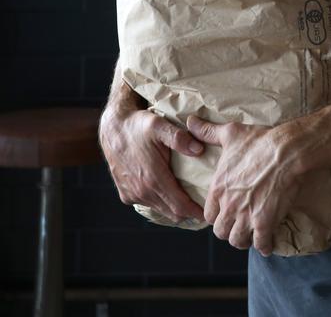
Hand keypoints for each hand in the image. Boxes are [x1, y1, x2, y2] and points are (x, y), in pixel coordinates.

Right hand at [99, 101, 204, 223]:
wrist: (113, 128)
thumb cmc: (138, 126)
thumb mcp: (159, 125)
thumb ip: (179, 138)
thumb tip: (199, 149)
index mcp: (153, 178)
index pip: (180, 206)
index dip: (195, 211)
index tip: (209, 213)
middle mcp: (142, 191)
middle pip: (172, 212)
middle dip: (188, 212)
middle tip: (203, 206)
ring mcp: (133, 194)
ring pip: (160, 209)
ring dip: (174, 207)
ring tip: (188, 199)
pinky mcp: (126, 194)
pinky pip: (148, 204)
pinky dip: (160, 202)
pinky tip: (168, 192)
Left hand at [186, 115, 303, 255]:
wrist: (285, 150)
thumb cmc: (258, 141)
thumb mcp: (230, 133)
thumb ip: (207, 131)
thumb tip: (190, 121)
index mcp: (218, 188)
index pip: (209, 214)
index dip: (217, 215)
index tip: (226, 212)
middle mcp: (229, 205)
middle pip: (221, 231)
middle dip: (229, 230)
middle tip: (239, 225)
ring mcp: (246, 216)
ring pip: (237, 241)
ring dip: (244, 239)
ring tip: (252, 234)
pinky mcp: (265, 222)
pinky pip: (261, 244)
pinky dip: (264, 245)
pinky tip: (268, 240)